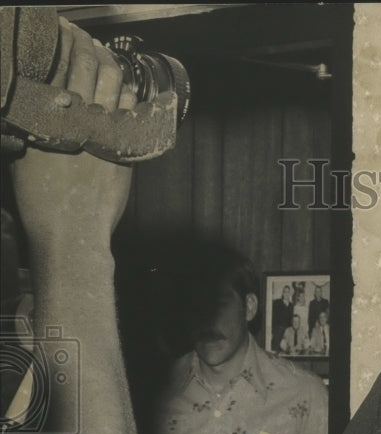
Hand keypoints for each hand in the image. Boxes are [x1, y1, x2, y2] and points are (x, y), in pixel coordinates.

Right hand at [10, 18, 135, 249]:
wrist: (72, 232)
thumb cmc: (40, 201)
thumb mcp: (24, 154)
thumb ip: (33, 124)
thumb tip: (37, 105)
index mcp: (56, 113)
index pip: (66, 61)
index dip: (70, 40)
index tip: (67, 31)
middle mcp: (86, 116)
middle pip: (96, 66)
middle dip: (92, 46)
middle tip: (87, 41)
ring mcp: (110, 132)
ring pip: (120, 85)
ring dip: (114, 67)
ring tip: (106, 61)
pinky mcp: (126, 151)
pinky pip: (134, 113)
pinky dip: (130, 96)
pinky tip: (125, 92)